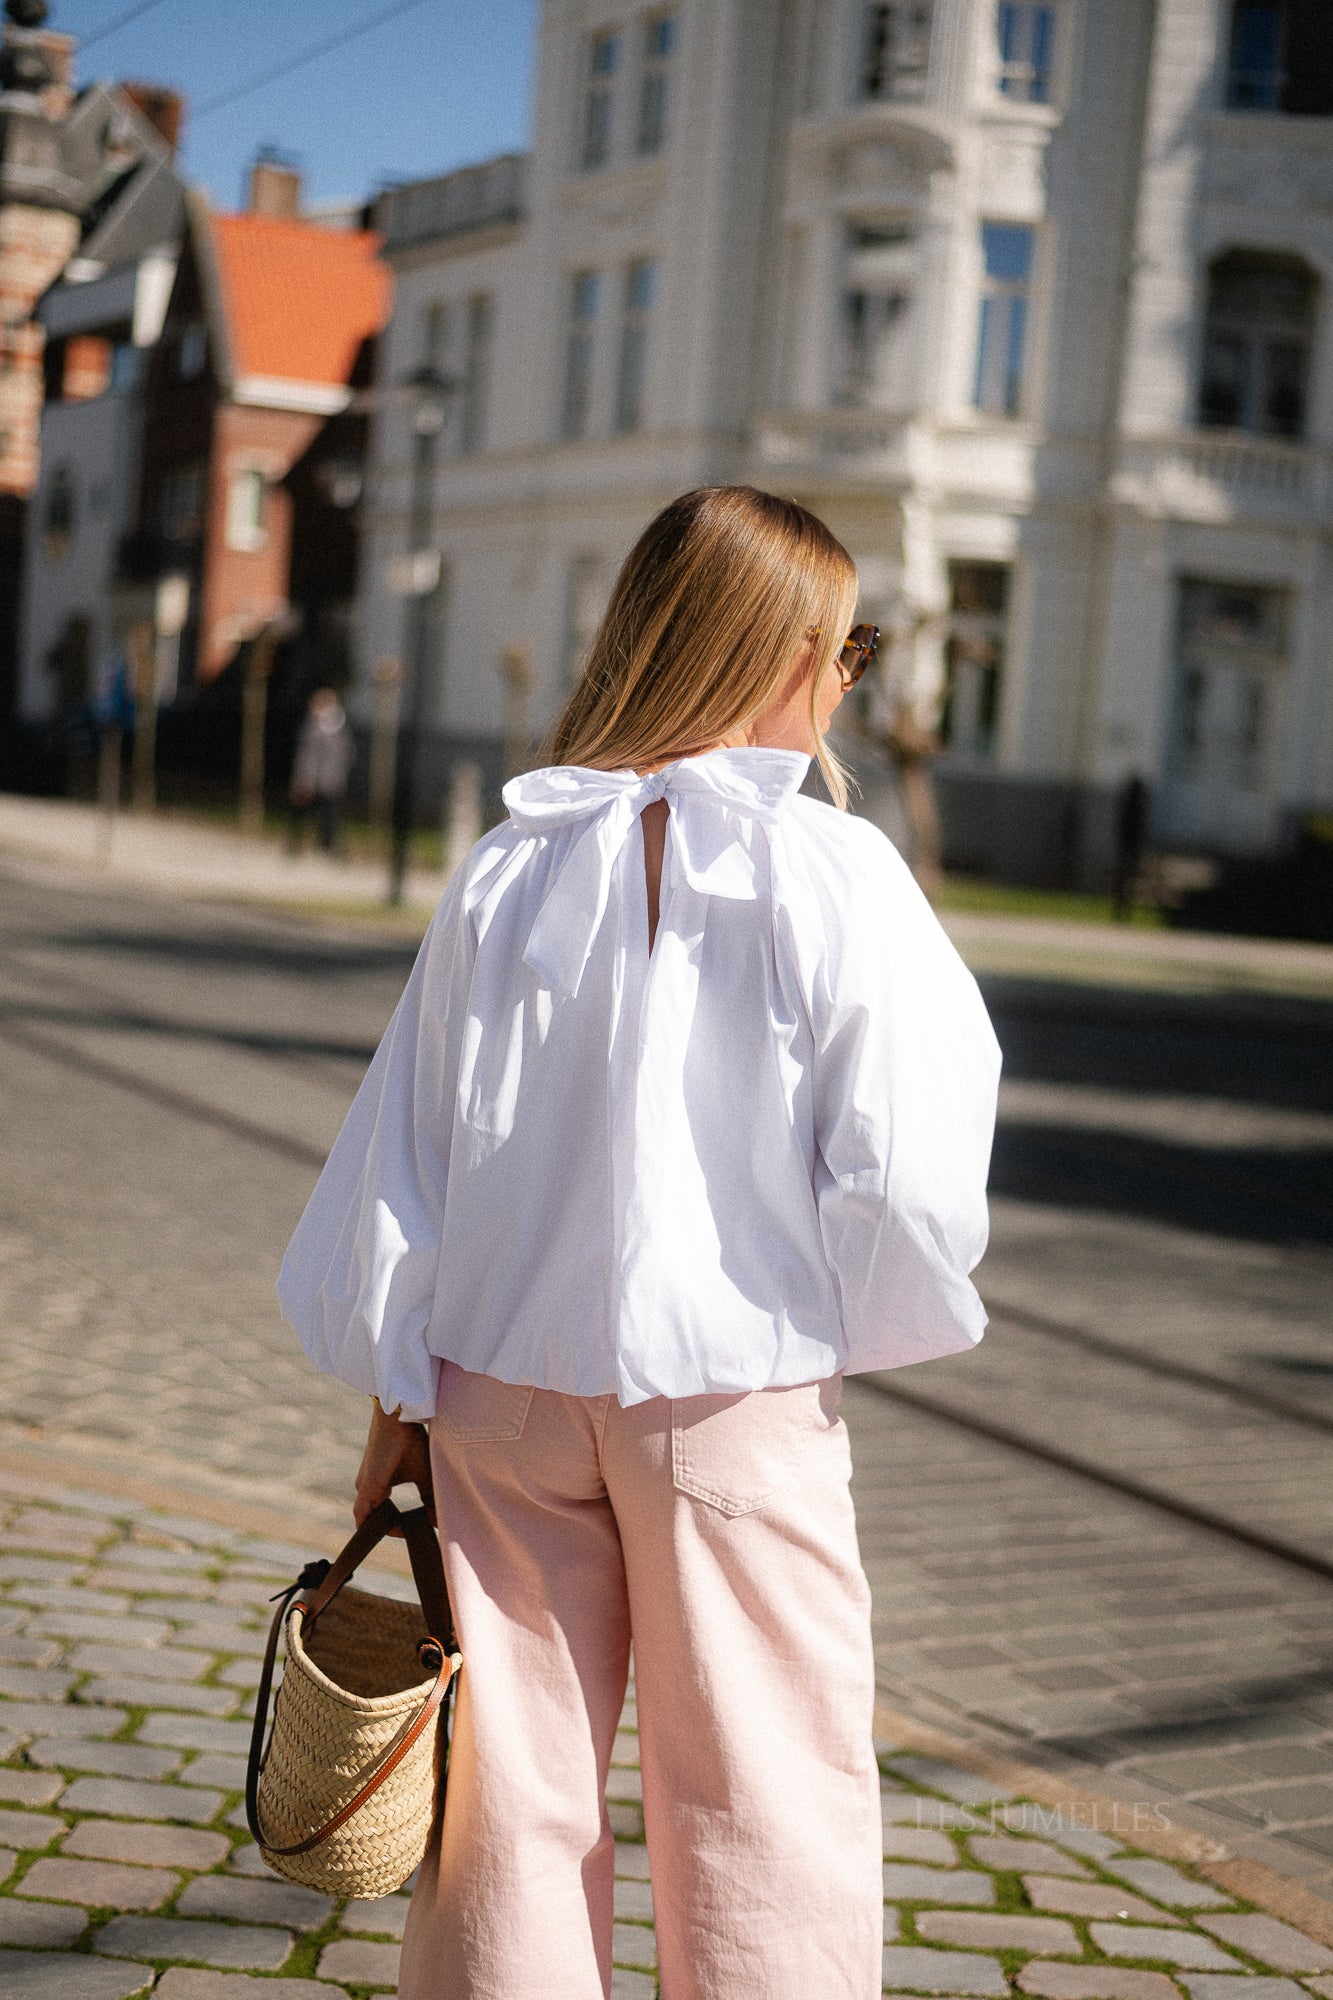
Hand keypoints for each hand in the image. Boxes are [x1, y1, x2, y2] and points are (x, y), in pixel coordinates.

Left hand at [353, 1401, 433, 1527]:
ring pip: (369, 1522)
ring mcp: (364, 1489)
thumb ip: (429, 1497)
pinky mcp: (367, 1487)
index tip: (419, 1528)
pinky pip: (363, 1518)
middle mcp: (367, 1489)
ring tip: (411, 1534)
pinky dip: (374, 1530)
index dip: (398, 1526)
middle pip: (376, 1521)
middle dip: (395, 1531)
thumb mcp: (423, 1473)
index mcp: (378, 1486)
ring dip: (388, 1531)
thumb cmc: (410, 1440)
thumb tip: (438, 1520)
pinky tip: (396, 1532)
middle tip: (417, 1535)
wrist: (399, 1418)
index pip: (382, 1515)